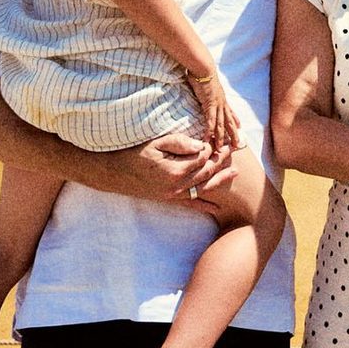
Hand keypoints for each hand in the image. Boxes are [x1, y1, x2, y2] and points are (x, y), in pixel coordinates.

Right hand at [81, 131, 228, 199]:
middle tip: (232, 150)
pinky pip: (190, 204)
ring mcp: (173, 195)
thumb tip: (201, 146)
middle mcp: (177, 186)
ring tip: (234, 173)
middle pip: (206, 173)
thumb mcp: (155, 143)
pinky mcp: (168, 200)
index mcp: (175, 170)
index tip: (216, 139)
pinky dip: (205, 205)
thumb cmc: (133, 154)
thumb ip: (179, 143)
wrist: (113, 174)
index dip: (211, 148)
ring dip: (219, 180)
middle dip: (220, 161)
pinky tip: (217, 207)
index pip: (202, 158)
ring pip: (203, 188)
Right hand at [187, 69, 240, 150]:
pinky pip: (210, 121)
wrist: (203, 68)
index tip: (240, 127)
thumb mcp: (207, 83)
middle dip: (233, 134)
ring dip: (221, 138)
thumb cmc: (203, 72)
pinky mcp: (209, 105)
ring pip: (221, 125)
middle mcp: (222, 103)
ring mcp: (217, 105)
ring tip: (221, 149)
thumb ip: (206, 88)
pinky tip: (208, 139)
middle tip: (237, 145)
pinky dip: (210, 131)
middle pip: (229, 122)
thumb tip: (202, 88)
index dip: (235, 120)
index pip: (230, 112)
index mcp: (222, 98)